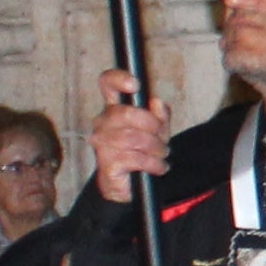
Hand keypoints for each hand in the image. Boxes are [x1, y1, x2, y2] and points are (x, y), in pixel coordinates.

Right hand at [93, 69, 171, 193]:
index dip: (118, 79)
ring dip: (156, 148)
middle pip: (125, 113)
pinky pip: (135, 158)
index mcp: (114, 108)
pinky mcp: (107, 164)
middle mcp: (102, 122)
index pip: (107, 83)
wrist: (130, 185)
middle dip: (152, 126)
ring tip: (162, 154)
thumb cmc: (142, 151)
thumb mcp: (158, 130)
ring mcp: (101, 143)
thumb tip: (156, 102)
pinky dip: (153, 164)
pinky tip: (159, 167)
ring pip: (134, 138)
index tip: (135, 85)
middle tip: (163, 138)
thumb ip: (160, 115)